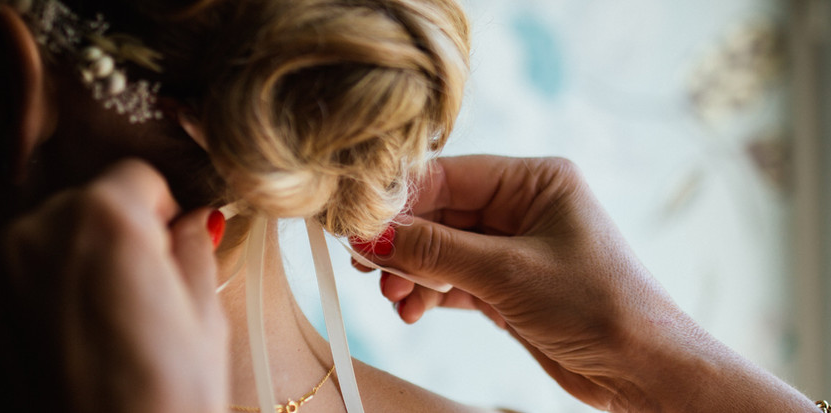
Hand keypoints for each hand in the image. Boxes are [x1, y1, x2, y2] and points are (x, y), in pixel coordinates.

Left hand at [0, 159, 227, 412]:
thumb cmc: (169, 398)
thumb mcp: (205, 315)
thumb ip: (194, 248)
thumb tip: (194, 222)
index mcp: (102, 217)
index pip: (136, 177)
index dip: (163, 212)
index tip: (171, 246)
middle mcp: (32, 235)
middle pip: (82, 208)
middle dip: (112, 237)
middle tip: (141, 296)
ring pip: (40, 249)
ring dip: (69, 269)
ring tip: (102, 330)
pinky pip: (9, 294)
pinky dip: (34, 309)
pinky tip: (67, 353)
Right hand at [353, 155, 813, 411]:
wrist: (643, 370)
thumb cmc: (597, 306)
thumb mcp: (507, 273)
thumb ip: (434, 252)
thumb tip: (370, 235)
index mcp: (535, 180)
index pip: (448, 176)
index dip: (399, 199)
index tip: (358, 223)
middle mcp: (522, 207)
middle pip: (439, 213)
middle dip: (402, 241)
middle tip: (366, 264)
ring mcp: (513, 247)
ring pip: (441, 249)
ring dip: (412, 272)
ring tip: (392, 295)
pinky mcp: (507, 285)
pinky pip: (453, 280)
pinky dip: (429, 294)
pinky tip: (412, 310)